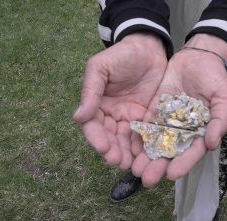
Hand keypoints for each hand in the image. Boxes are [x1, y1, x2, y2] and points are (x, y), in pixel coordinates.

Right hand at [73, 33, 167, 168]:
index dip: (97, 138)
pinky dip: (144, 146)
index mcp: (98, 104)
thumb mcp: (100, 68)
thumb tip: (78, 117)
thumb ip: (91, 91)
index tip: (103, 148)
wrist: (148, 48)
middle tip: (119, 162)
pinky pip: (144, 135)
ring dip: (128, 154)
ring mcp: (130, 118)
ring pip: (126, 140)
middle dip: (113, 151)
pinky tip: (147, 155)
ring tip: (132, 164)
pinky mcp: (147, 118)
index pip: (93, 126)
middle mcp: (112, 115)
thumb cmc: (121, 55)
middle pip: (110, 138)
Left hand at [131, 34, 226, 186]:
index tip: (171, 174)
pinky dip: (138, 138)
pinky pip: (146, 127)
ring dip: (146, 157)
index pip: (192, 151)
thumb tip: (212, 143)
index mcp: (201, 130)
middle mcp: (183, 131)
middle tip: (146, 179)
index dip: (183, 163)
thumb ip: (220, 119)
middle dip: (159, 166)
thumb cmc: (214, 77)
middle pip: (171, 152)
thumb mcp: (223, 96)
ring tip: (135, 169)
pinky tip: (128, 148)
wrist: (197, 58)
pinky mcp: (155, 112)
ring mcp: (168, 122)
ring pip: (156, 143)